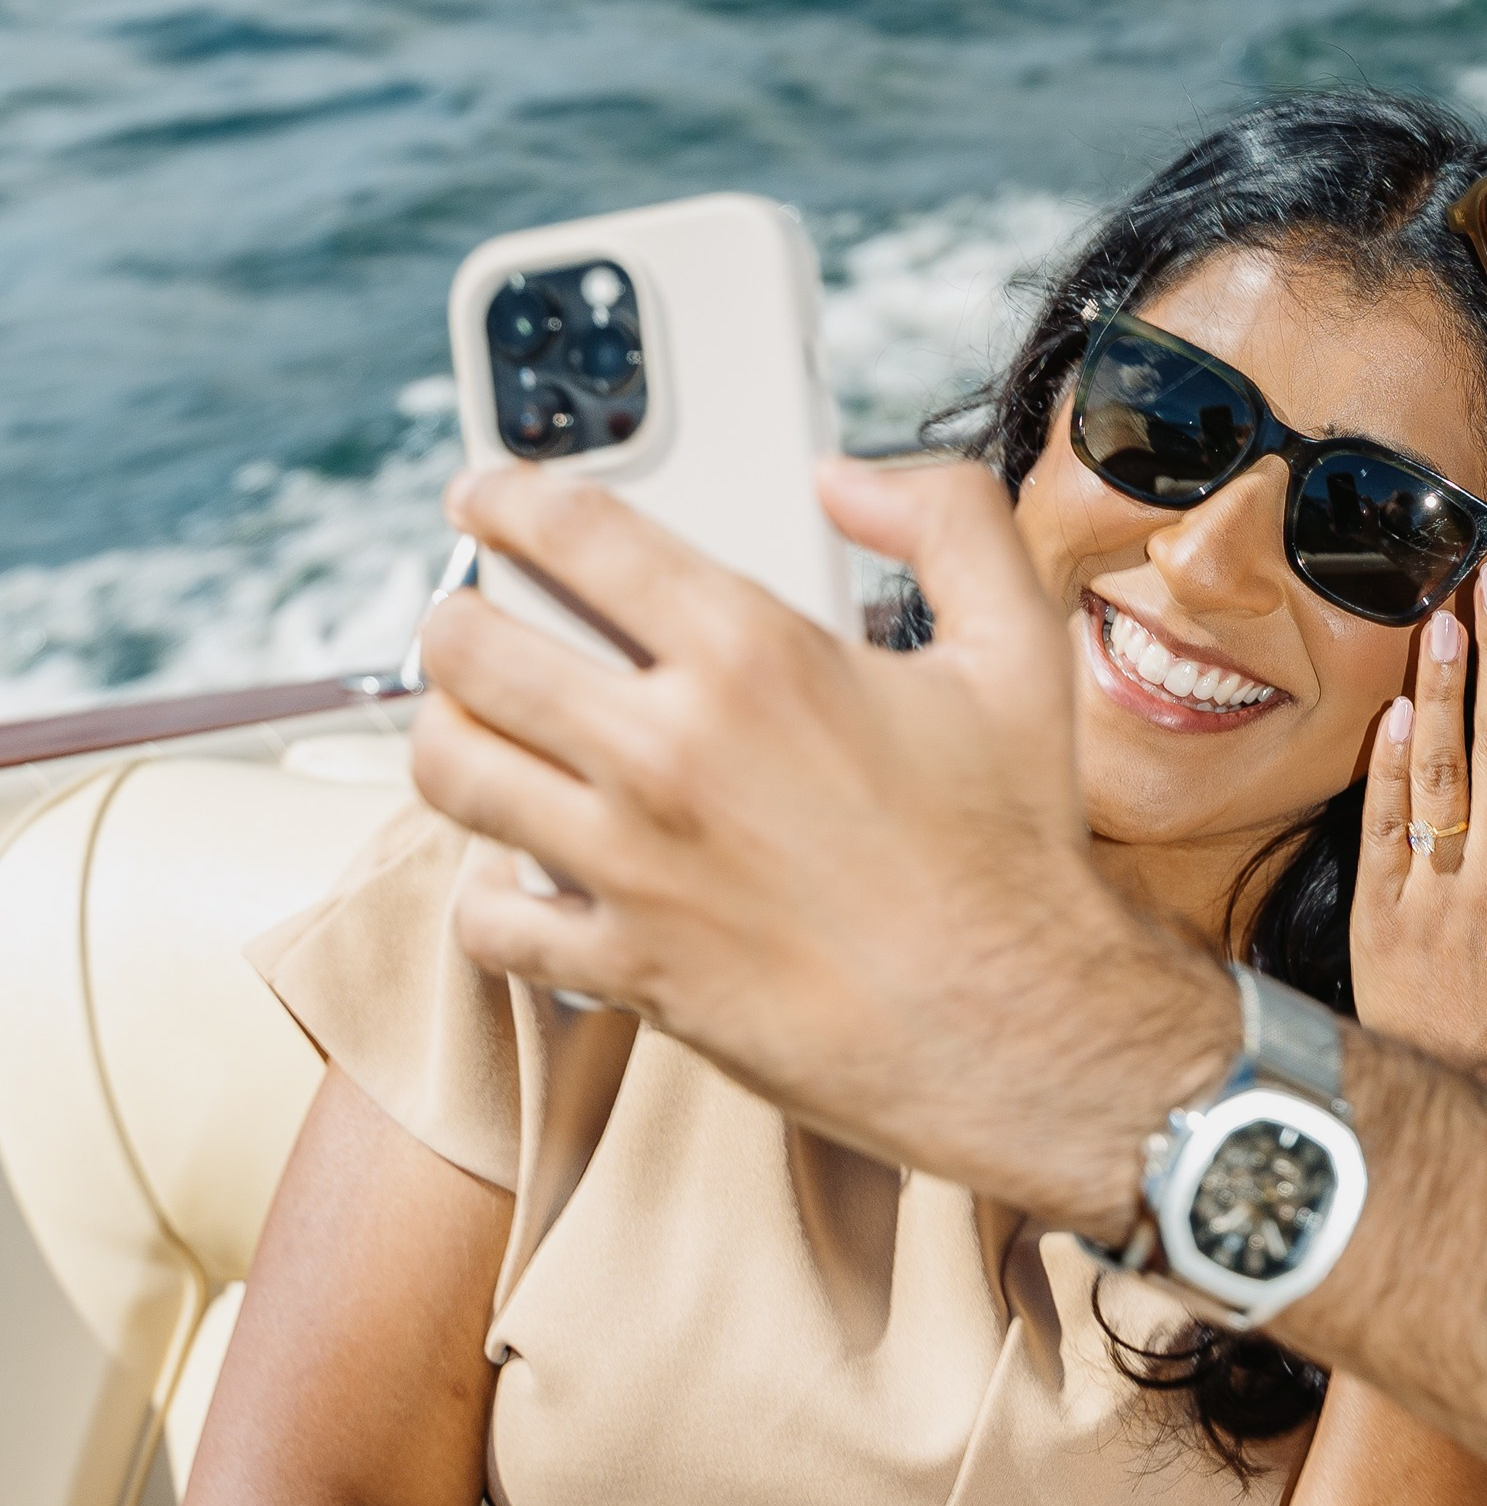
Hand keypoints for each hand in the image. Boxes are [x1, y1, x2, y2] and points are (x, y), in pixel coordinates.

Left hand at [410, 457, 1233, 1234]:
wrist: (1017, 1030)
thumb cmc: (1012, 844)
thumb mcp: (1016, 644)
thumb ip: (945, 516)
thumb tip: (842, 476)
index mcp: (755, 654)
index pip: (577, 534)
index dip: (507, 497)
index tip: (485, 496)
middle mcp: (669, 750)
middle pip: (473, 646)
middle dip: (455, 609)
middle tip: (472, 609)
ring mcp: (632, 866)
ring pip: (452, 769)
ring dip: (450, 731)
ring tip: (479, 721)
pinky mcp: (623, 968)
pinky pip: (487, 916)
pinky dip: (489, 889)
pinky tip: (525, 866)